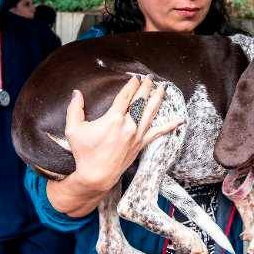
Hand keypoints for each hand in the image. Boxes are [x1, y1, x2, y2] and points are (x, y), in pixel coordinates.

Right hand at [64, 75, 181, 192]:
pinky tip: (179, 120)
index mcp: (113, 119)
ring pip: (151, 112)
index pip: (126, 96)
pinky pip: (157, 133)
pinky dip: (169, 126)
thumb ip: (75, 109)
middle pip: (140, 101)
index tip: (135, 77)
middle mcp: (128, 125)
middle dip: (146, 87)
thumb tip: (77, 93)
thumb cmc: (84, 153)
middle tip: (150, 78)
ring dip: (157, 99)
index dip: (131, 84)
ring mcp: (137, 135)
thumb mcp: (73, 129)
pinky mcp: (141, 144)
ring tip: (163, 89)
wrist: (96, 176)